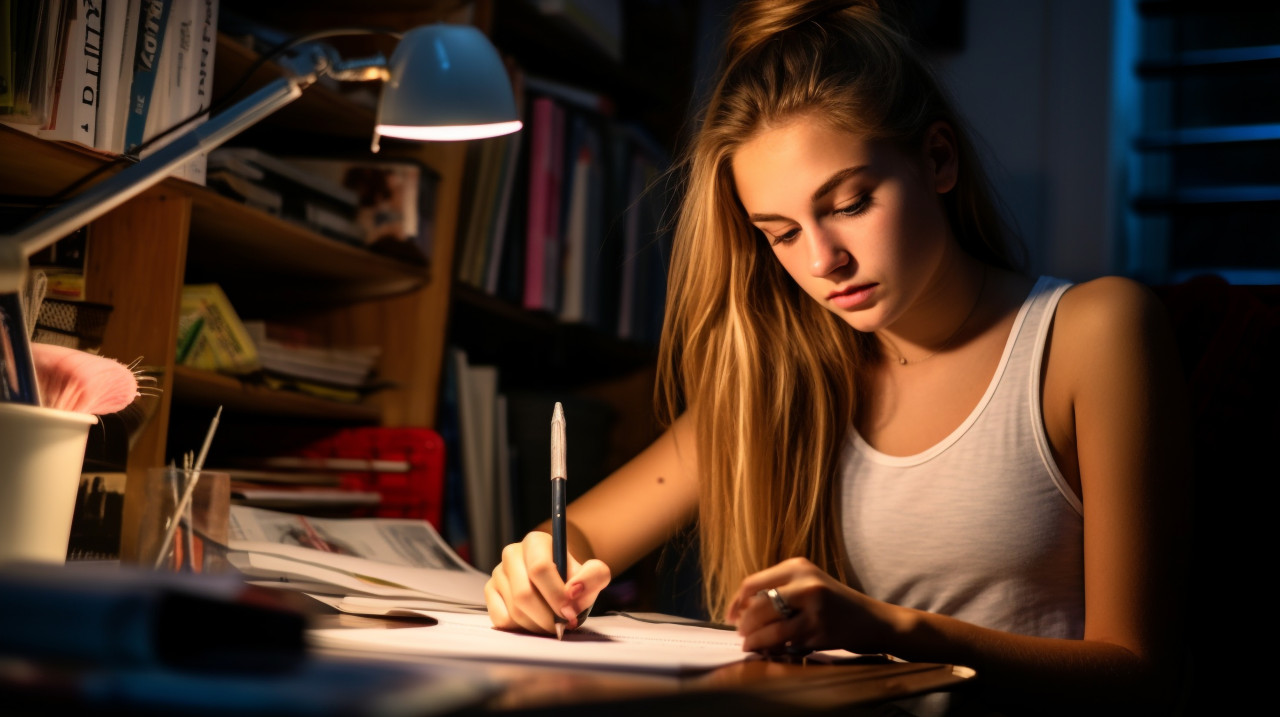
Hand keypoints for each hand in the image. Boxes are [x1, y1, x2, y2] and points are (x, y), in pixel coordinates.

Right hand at [484, 530, 610, 633]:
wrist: (559, 581)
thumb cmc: (574, 577)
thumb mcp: (593, 574)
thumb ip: (593, 577)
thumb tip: (573, 591)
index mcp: (535, 542)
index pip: (540, 568)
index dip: (556, 594)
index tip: (569, 612)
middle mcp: (512, 553)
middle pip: (524, 594)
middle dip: (547, 616)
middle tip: (562, 625)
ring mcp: (498, 573)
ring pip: (514, 610)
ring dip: (537, 625)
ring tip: (552, 624)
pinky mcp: (490, 593)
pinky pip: (502, 620)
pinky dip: (522, 628)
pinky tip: (535, 621)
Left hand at [727, 557, 903, 654]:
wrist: (874, 621)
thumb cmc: (835, 605)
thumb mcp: (809, 585)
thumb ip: (780, 590)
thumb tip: (741, 609)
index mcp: (798, 566)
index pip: (753, 583)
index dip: (736, 602)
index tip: (730, 615)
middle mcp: (806, 582)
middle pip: (758, 603)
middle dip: (744, 622)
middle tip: (740, 633)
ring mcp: (814, 606)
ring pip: (769, 624)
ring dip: (753, 638)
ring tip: (748, 644)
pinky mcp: (820, 629)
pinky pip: (784, 640)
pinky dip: (769, 646)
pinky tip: (766, 650)